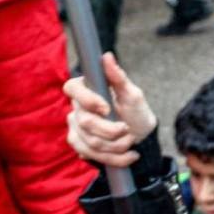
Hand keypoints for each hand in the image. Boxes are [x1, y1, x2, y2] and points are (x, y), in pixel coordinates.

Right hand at [63, 52, 157, 168]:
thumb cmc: (136, 110)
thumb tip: (107, 56)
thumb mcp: (132, 94)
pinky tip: (129, 155)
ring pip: (90, 142)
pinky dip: (115, 158)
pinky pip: (91, 155)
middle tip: (127, 129)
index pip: (72, 88)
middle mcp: (77, 107)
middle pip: (85, 122)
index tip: (107, 108)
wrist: (140, 135)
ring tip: (131, 141)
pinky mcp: (79, 144)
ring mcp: (75, 127)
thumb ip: (119, 77)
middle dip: (111, 130)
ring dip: (116, 145)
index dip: (87, 100)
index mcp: (87, 88)